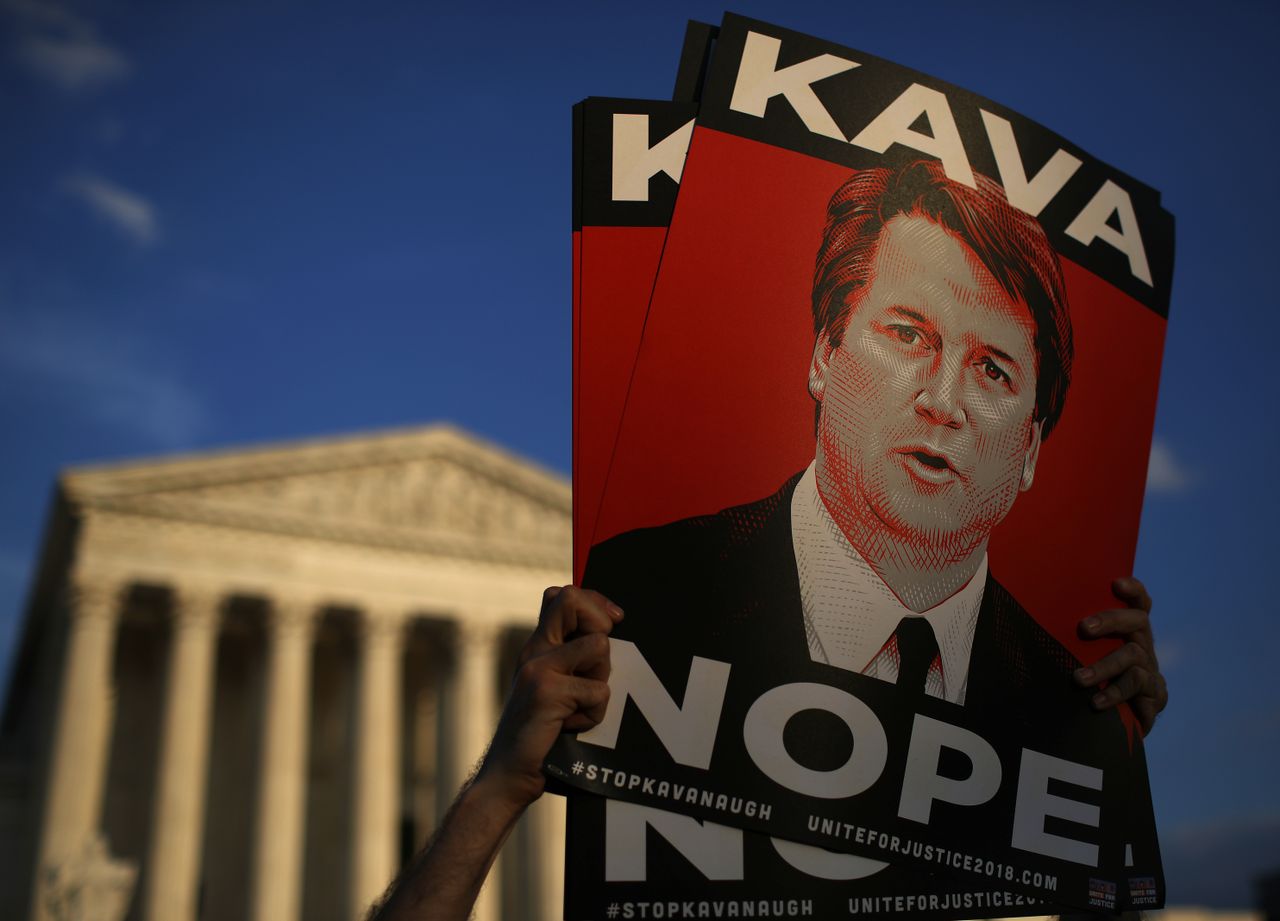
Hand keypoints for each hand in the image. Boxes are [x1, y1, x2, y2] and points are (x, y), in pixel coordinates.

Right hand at [474, 585, 621, 810]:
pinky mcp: (546, 691)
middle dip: (601, 625)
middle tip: (596, 665)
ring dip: (600, 683)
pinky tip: (571, 728)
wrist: (508, 774)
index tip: (614, 620)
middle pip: (572, 599)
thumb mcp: (552, 688)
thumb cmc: (540, 735)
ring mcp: (538, 668)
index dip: (594, 602)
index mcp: (537, 646)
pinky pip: (598, 691)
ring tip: (578, 708)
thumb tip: (610, 633)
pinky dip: (594, 715)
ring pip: (599, 648)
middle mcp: (534, 650)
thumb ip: (571, 660)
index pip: (562, 595)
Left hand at [1074, 577, 1167, 733]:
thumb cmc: (1086, 678)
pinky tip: (1095, 702)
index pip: (1138, 602)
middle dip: (1111, 620)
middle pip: (1137, 621)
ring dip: (1104, 667)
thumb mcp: (1079, 653)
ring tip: (1078, 679)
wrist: (1114, 722)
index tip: (1116, 583)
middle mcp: (1142, 645)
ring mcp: (1150, 669)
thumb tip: (1023, 618)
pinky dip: (1114, 693)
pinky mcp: (1154, 696)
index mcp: (1128, 630)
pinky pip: (1138, 687)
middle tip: (1083, 627)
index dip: (1133, 590)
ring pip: (1133, 657)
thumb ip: (1068, 637)